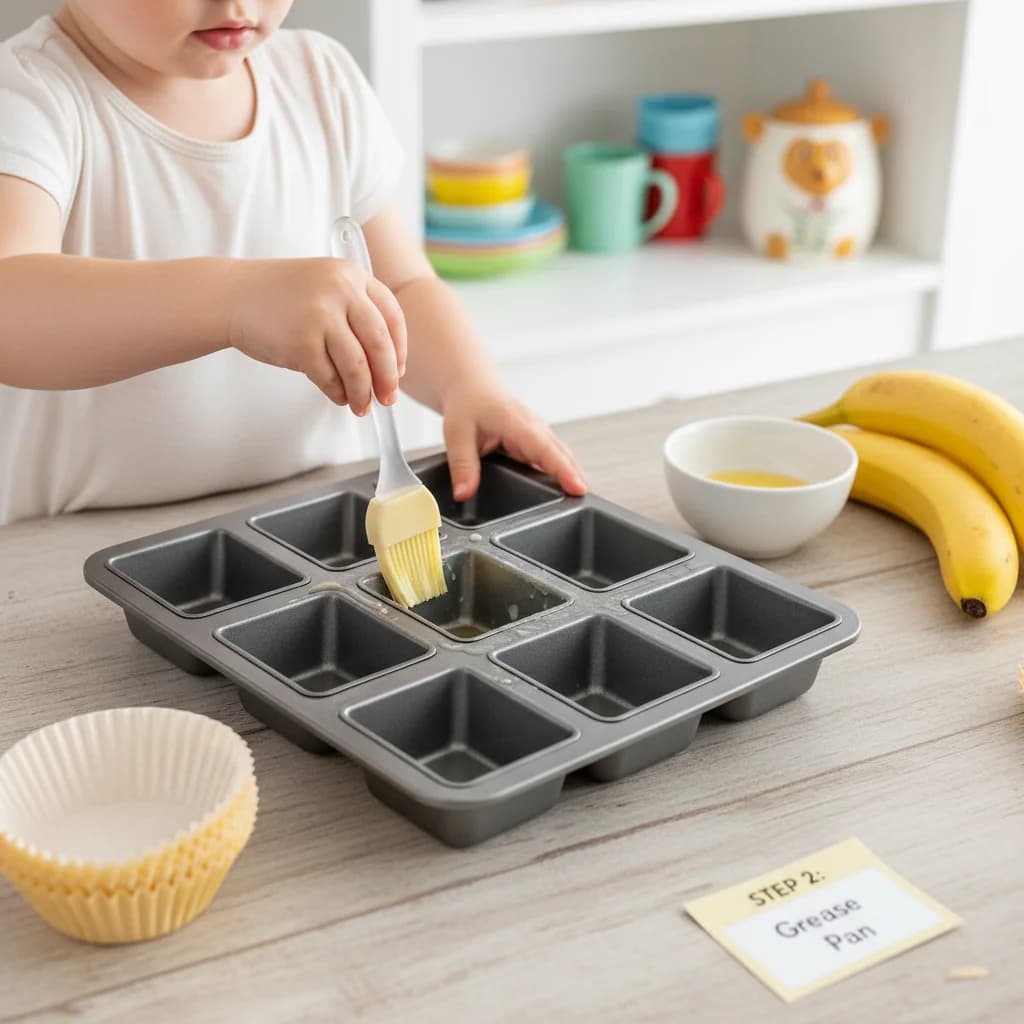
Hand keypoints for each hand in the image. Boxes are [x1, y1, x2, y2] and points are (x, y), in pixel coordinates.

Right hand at [225, 258, 406, 414]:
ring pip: (357, 366)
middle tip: (388, 397)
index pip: (392, 316)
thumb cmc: (280, 295)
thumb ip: (356, 310)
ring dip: (362, 392)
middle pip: (379, 344)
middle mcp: (340, 291)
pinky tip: (339, 397)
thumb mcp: (324, 285)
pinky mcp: (301, 343)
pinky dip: (337, 392)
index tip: (398, 370)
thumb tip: (388, 362)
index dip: (400, 349)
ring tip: (362, 405)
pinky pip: (329, 378)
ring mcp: (320, 316)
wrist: (232, 295)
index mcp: (352, 274)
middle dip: (387, 377)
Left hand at [442, 382, 588, 499]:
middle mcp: (535, 428)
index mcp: (519, 424)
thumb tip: (463, 493)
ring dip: (572, 474)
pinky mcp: (536, 440)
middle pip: (563, 456)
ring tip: (578, 500)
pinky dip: (562, 471)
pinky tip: (564, 488)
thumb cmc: (468, 402)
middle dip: (576, 478)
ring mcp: (538, 434)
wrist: (471, 384)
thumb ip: (462, 466)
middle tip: (584, 503)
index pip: (547, 451)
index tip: (579, 488)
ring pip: (562, 456)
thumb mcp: (457, 434)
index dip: (564, 471)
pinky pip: (554, 457)